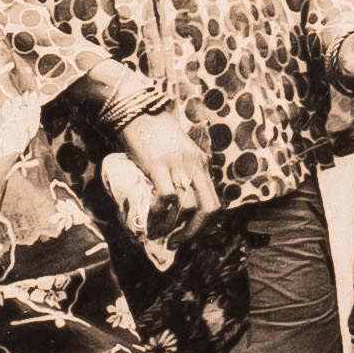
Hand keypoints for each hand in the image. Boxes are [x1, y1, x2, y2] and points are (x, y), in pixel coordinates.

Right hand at [104, 106, 210, 238]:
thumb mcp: (178, 153)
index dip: (204, 225)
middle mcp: (196, 166)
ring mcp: (179, 166)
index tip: (188, 235)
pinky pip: (166, 197)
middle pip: (208, 209)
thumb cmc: (154, 133)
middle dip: (193, 232)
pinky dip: (159, 214)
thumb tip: (175, 202)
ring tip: (158, 233)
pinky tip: (150, 219)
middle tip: (176, 242)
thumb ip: (183, 172)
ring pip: (187, 207)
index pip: (215, 202)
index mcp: (203, 165)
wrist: (138, 110)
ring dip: (172, 227)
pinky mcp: (159, 165)